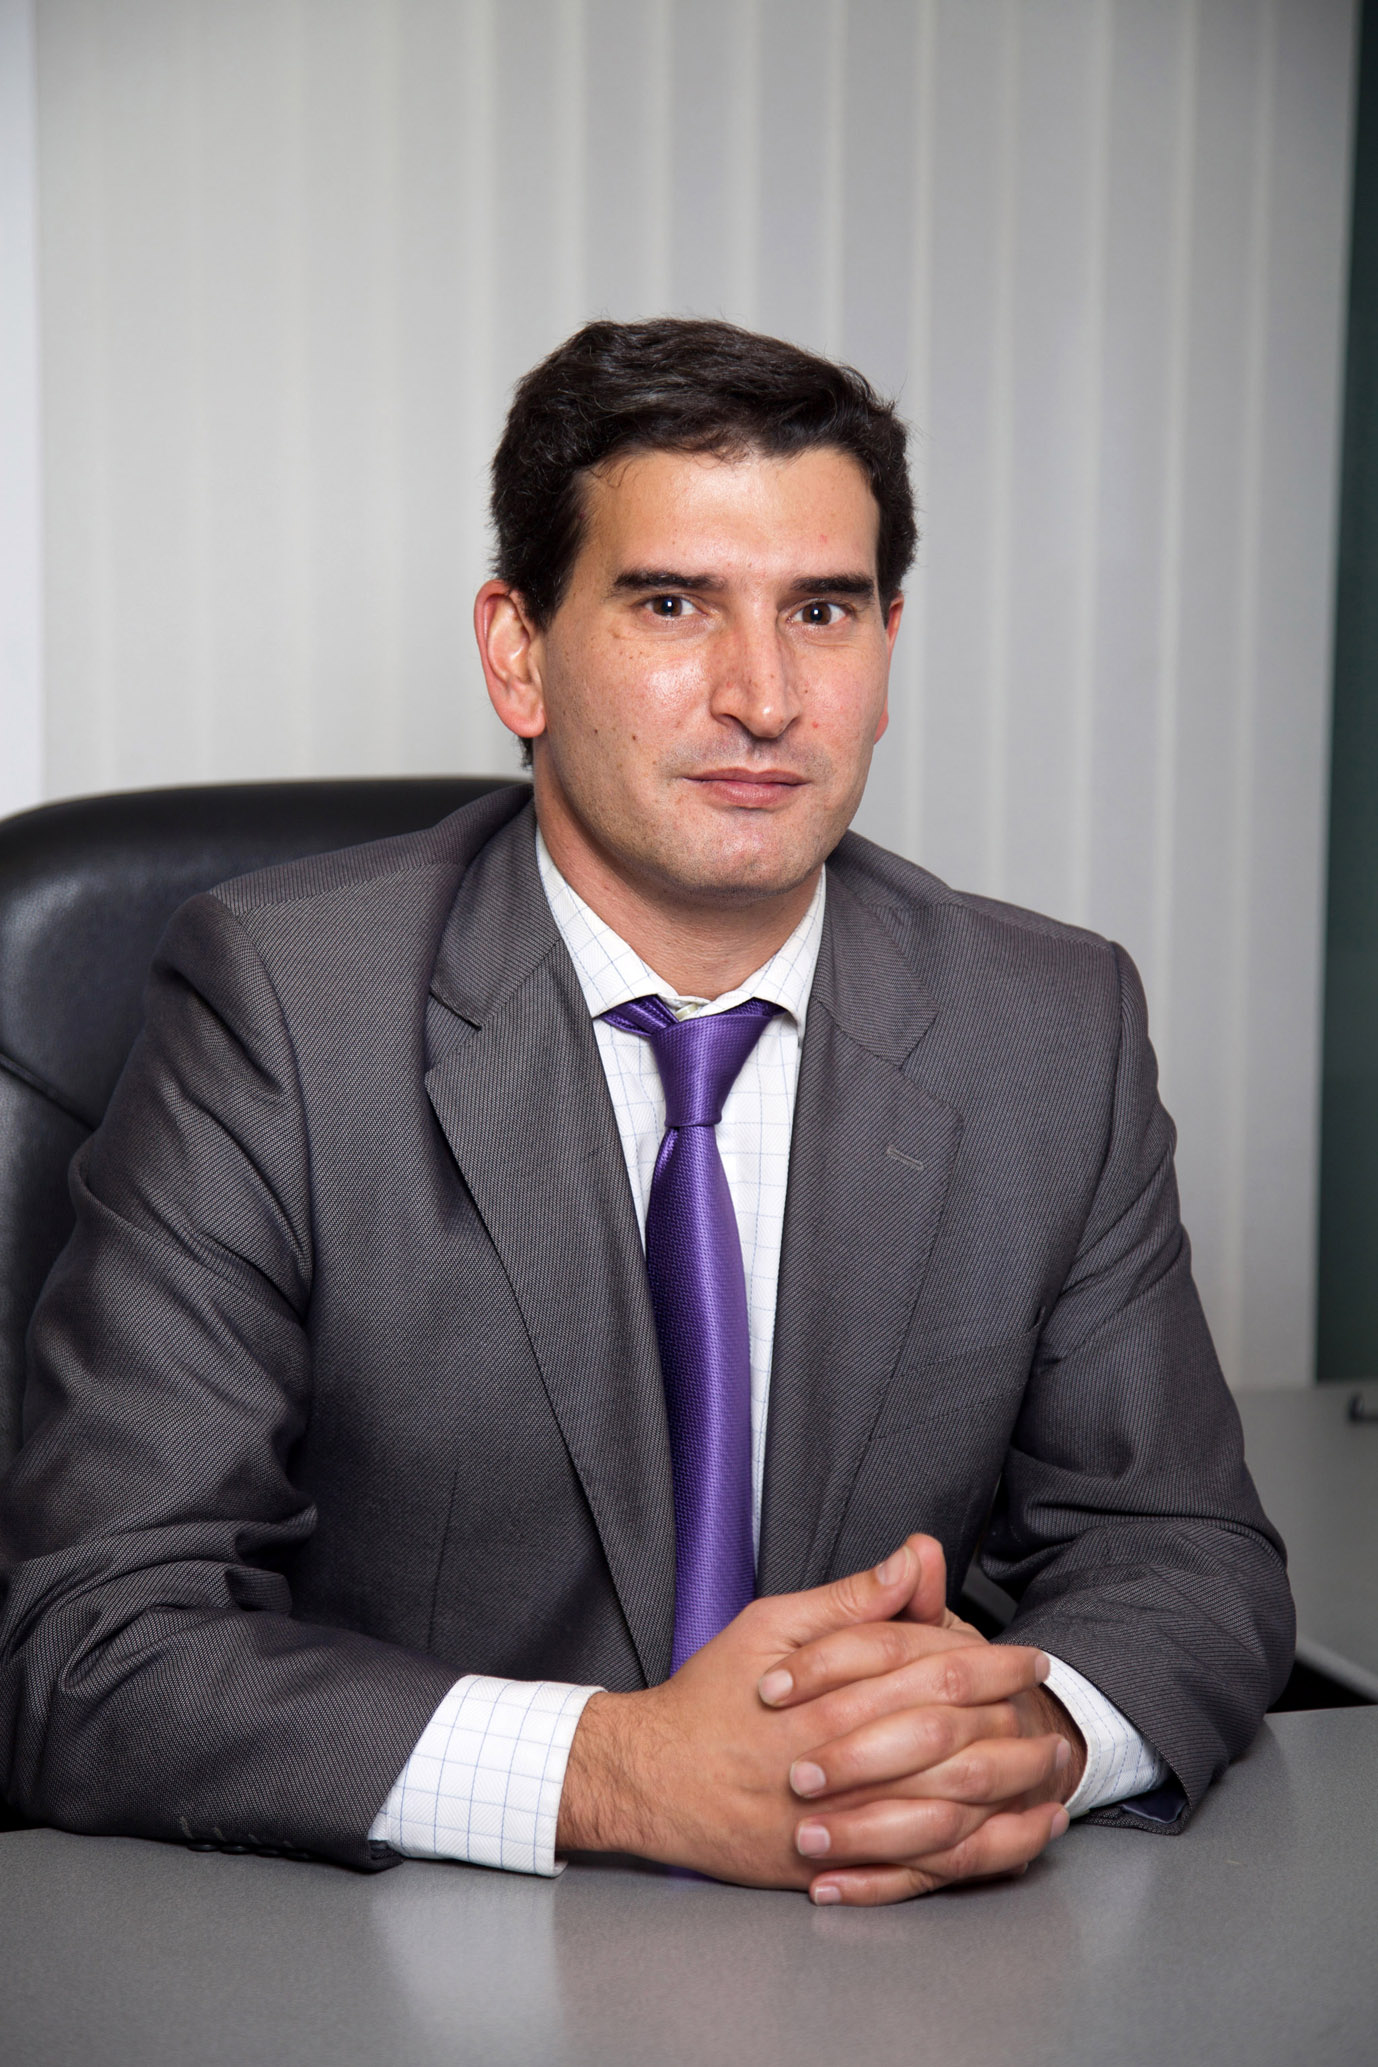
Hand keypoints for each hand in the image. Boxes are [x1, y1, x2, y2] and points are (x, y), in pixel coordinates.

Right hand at [557, 1540, 1064, 1898]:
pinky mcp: (834, 1866)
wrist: (653, 1780)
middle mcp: (837, 1758)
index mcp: (827, 1693)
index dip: (988, 1660)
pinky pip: (923, 1868)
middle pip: (948, 1738)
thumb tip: (915, 1558)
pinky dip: (979, 1854)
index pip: (928, 1669)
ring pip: (945, 1807)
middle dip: (1012, 1722)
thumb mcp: (770, 1625)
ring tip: (1050, 1773)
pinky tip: (1015, 1837)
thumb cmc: (713, 1696)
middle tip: (1051, 1711)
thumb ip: (849, 1600)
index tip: (1029, 1657)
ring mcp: (837, 1819)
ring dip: (1008, 1790)